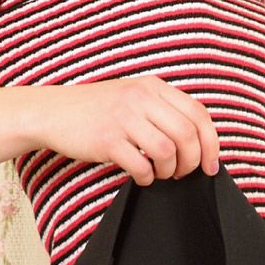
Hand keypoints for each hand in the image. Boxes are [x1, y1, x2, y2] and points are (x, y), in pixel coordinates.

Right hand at [35, 76, 219, 185]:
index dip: (211, 143)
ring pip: (168, 151)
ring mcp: (124, 118)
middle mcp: (141, 98)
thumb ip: (162, 109)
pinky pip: (142, 166)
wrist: (53, 111)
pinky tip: (141, 176)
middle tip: (183, 173)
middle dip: (193, 162)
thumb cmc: (96, 109)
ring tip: (159, 174)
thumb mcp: (133, 96)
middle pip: (188, 135)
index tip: (211, 164)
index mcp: (152, 86)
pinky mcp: (107, 140)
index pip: (198, 114)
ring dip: (170, 171)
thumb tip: (197, 142)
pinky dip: (147, 178)